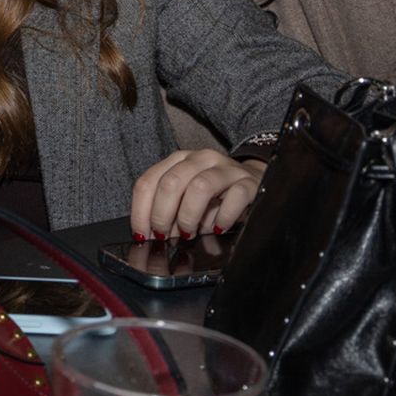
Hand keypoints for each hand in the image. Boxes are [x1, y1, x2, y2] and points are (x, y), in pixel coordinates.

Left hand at [130, 149, 263, 240]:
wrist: (254, 182)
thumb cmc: (214, 195)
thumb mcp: (186, 198)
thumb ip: (168, 210)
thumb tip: (152, 234)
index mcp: (178, 160)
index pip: (148, 181)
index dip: (141, 210)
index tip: (142, 233)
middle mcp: (200, 159)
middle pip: (171, 183)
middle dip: (162, 214)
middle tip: (164, 236)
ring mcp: (226, 168)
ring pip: (200, 187)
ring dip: (189, 216)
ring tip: (189, 233)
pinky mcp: (248, 182)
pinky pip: (235, 197)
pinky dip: (223, 217)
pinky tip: (219, 228)